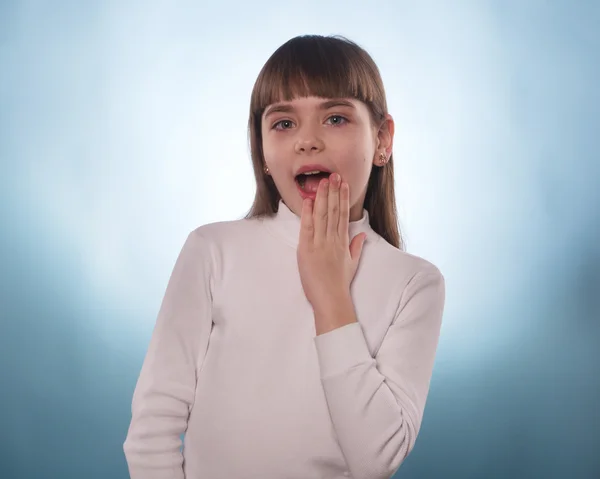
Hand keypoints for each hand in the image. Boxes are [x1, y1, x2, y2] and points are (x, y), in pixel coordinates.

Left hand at [297, 172, 366, 313]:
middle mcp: (332, 240)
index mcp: (343, 242)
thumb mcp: (352, 263)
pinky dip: (308, 214)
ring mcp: (320, 244)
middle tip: (334, 175)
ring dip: (322, 197)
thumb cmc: (340, 284)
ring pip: (322, 216)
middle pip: (333, 211)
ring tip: (323, 182)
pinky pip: (308, 228)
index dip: (343, 198)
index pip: (343, 215)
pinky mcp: (307, 250)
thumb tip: (362, 234)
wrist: (331, 299)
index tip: (343, 184)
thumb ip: (356, 246)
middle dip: (333, 192)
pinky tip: (308, 200)